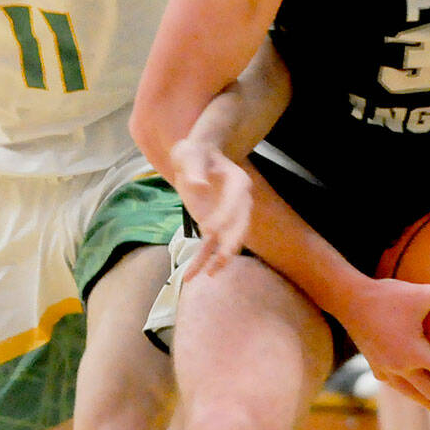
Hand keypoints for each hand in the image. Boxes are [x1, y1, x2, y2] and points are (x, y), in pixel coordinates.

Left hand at [172, 137, 252, 279]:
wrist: (193, 157)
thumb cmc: (195, 153)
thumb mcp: (191, 156)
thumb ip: (194, 171)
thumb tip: (199, 187)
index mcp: (239, 183)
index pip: (236, 202)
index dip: (225, 217)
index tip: (208, 230)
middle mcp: (238, 202)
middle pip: (240, 226)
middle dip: (232, 244)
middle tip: (223, 259)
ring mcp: (225, 216)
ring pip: (226, 241)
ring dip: (218, 258)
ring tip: (210, 274)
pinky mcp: (211, 225)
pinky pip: (208, 246)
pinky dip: (200, 261)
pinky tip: (189, 276)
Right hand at [341, 276, 429, 413]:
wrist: (348, 300)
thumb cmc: (386, 296)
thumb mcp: (421, 293)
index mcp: (413, 354)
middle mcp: (400, 368)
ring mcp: (386, 371)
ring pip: (414, 396)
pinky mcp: (376, 367)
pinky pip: (398, 386)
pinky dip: (412, 392)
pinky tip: (415, 390)